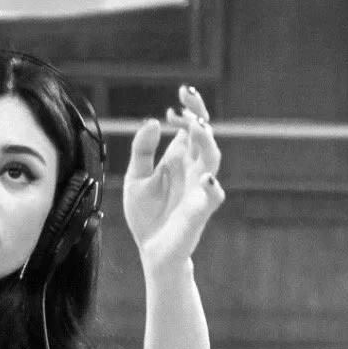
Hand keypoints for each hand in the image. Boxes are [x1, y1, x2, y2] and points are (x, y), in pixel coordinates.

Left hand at [121, 85, 225, 275]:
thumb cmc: (146, 213)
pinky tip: (206, 178)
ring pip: (212, 161)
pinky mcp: (198, 213)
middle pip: (205, 137)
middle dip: (199, 117)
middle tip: (188, 102)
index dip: (189, 110)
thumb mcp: (135, 178)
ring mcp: (198, 190)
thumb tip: (153, 122)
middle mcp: (193, 170)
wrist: (149, 249)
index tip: (177, 98)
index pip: (192, 127)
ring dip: (206, 143)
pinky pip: (212, 199)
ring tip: (196, 127)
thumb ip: (142, 150)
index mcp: (179, 159)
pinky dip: (212, 188)